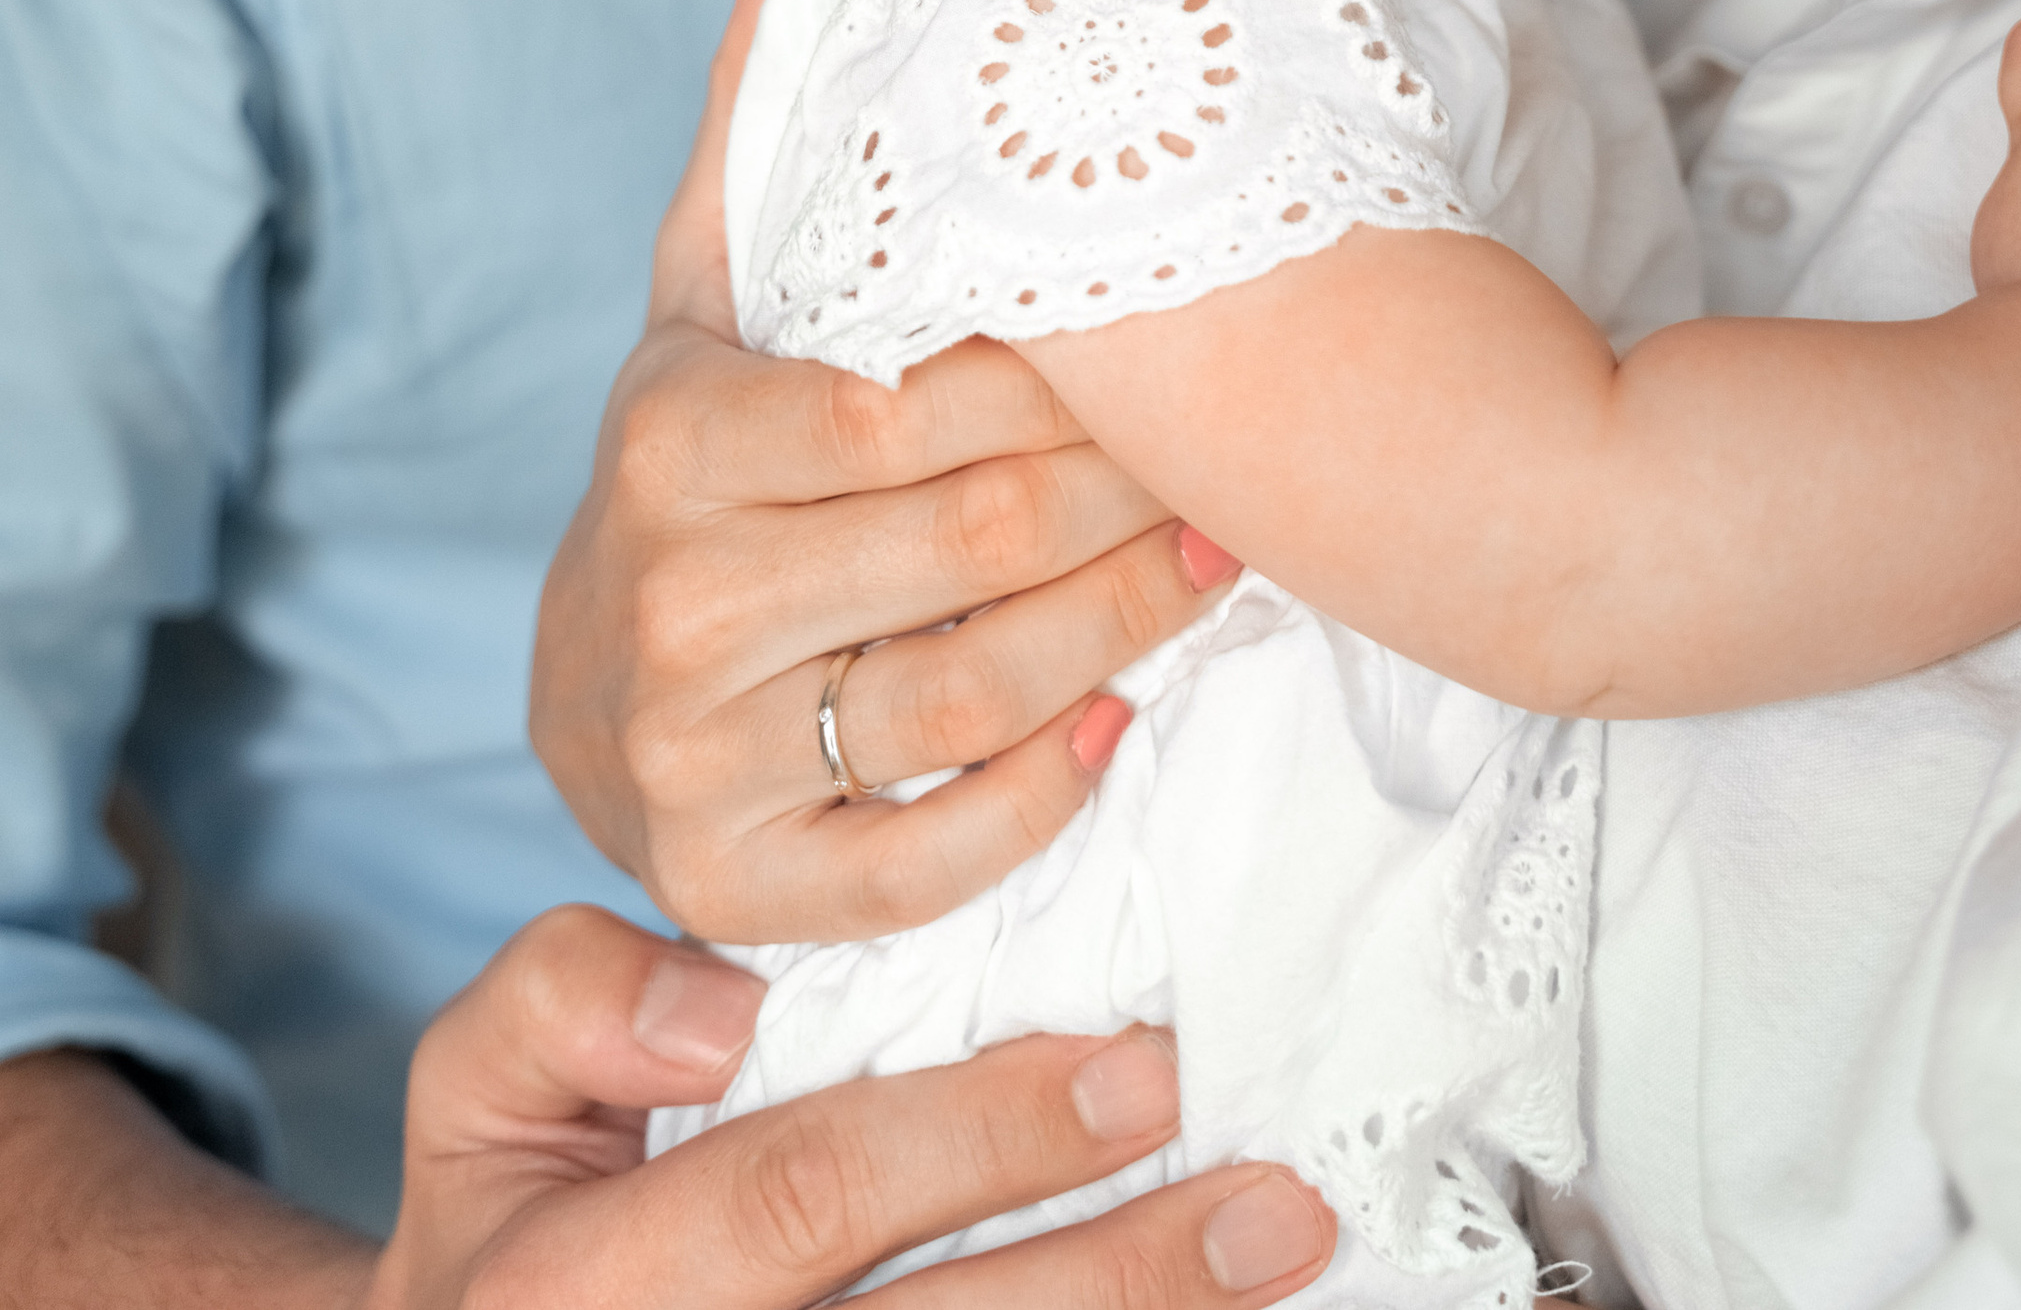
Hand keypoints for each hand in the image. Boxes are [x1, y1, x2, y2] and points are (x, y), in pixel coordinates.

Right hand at [366, 905, 1333, 1307]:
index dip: (976, 1136)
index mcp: (591, 1279)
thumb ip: (566, 999)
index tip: (1137, 1071)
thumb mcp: (476, 1085)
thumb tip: (723, 1006)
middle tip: (1268, 1196)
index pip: (806, 1193)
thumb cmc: (511, 1216)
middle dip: (1112, 1275)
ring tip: (1285, 1260)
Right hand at [532, 0, 1224, 941]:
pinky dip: (1036, 799)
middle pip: (970, 539)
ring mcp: (696, 760)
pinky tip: (1119, 722)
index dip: (1058, 378)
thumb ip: (766, 107)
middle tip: (1249, 442)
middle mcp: (668, 602)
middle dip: (1133, 484)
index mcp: (670, 435)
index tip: (1171, 330)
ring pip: (973, 692)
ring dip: (1129, 624)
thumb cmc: (696, 445)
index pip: (906, 404)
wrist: (586, 680)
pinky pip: (921, 859)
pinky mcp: (739, 887)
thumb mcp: (710, 280)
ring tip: (1227, 555)